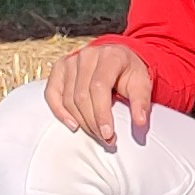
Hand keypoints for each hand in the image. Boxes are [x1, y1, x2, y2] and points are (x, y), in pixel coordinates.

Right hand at [44, 41, 158, 143]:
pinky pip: (52, 93)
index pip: (99, 87)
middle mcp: (87, 55)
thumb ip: (141, 101)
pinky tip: (72, 124)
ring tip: (95, 134)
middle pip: (82, 95)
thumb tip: (140, 122)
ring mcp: (71, 60)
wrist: (118, 57)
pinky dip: (59, 111)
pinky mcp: (59, 68)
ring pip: (69, 98)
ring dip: (81, 120)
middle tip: (105, 139)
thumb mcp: (142, 83)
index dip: (102, 113)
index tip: (108, 133)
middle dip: (93, 122)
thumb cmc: (129, 71)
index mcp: (110, 56)